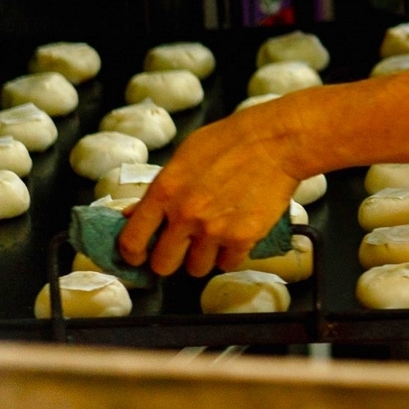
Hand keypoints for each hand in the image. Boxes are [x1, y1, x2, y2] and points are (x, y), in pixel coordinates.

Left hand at [118, 106, 305, 276]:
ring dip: (203, 257)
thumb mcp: (184, 156)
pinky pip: (228, 264)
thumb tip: (133, 213)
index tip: (139, 256)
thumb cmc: (232, 140)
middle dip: (171, 259)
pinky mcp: (243, 238)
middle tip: (181, 248)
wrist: (277, 141)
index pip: (132, 240)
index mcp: (164, 191)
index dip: (132, 254)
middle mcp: (185, 215)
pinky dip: (231, 255)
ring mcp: (214, 229)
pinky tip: (236, 235)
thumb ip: (160, 188)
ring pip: (197, 268)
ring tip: (215, 237)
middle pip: (163, 264)